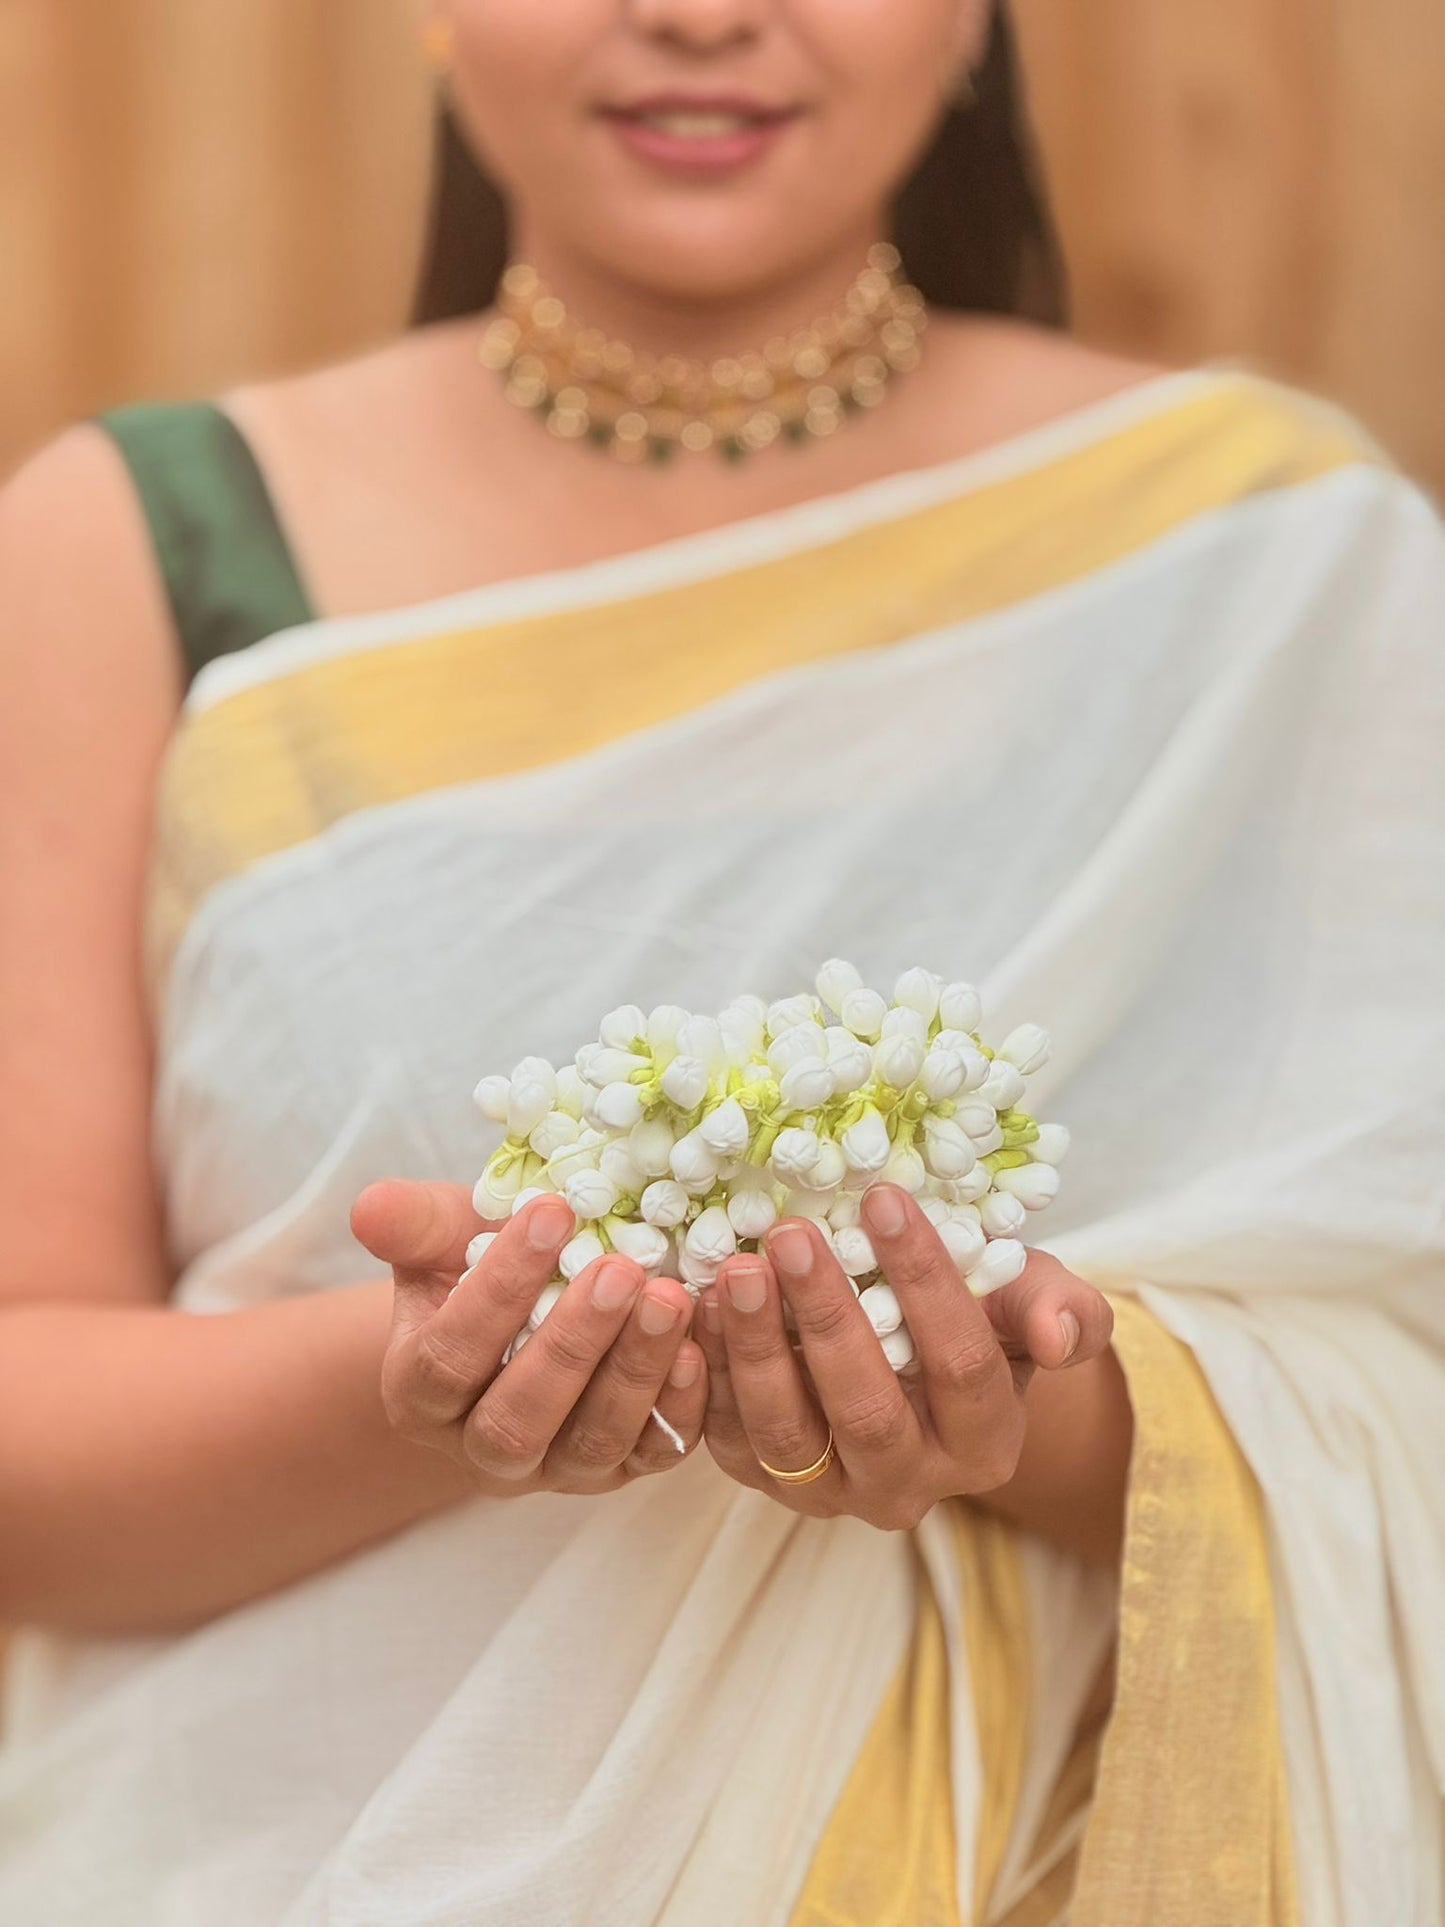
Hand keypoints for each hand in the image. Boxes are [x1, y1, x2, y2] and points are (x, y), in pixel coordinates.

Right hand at [350, 1180, 707, 1494]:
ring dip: (634, 1374)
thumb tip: (369, 1208)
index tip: (552, 1211)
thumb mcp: (444, 1235)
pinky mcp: (620, 1469)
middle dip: (572, 1345)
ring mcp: (555, 1468)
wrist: (535, 1302)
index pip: (447, 1358)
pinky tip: (698, 1349)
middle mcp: (480, 1449)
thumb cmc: (481, 1261)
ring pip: (590, 1444)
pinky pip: (651, 1455)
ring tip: (669, 1298)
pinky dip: (679, 1408)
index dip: (497, 1292)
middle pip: (516, 1421)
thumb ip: (412, 1223)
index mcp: (420, 1392)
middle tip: (622, 1270)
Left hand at [692, 1183, 1113, 1530]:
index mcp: (985, 1444)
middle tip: (790, 1234)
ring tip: (735, 1268)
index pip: (962, 1366)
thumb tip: (1057, 1330)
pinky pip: (727, 1439)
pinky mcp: (764, 1479)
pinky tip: (697, 1308)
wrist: (916, 1357)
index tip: (884, 1198)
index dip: (925, 1283)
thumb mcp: (1032, 1300)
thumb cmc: (983, 1315)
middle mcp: (910, 1486)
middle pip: (867, 1410)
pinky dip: (707, 1376)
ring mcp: (831, 1492)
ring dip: (755, 1349)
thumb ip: (1061, 1310)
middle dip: (826, 1319)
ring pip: (787, 1434)